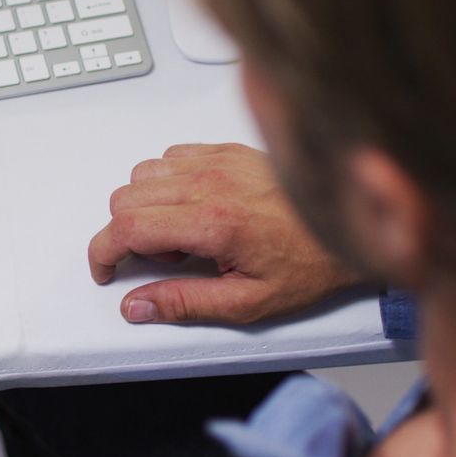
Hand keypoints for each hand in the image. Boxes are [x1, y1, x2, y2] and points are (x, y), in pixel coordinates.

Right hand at [88, 143, 358, 323]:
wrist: (353, 226)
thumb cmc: (310, 263)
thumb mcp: (248, 303)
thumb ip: (184, 303)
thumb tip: (138, 306)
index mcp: (213, 223)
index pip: (127, 227)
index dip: (102, 252)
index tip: (106, 269)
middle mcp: (211, 183)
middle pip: (125, 198)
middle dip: (125, 234)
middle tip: (161, 259)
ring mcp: (218, 161)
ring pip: (142, 173)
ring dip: (145, 206)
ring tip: (180, 233)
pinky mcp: (227, 150)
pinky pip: (171, 156)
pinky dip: (166, 181)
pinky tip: (192, 205)